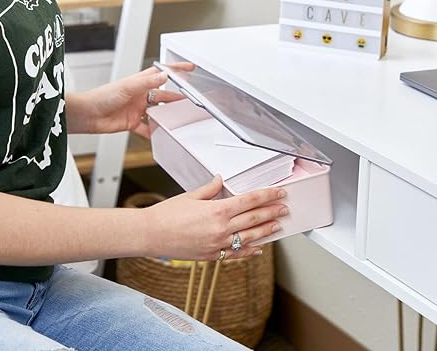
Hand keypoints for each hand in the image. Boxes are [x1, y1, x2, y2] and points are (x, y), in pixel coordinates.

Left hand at [69, 62, 193, 137]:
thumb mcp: (127, 87)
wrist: (87, 115)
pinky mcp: (132, 122)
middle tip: (189, 101)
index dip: (175, 70)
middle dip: (176, 97)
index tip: (188, 68)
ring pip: (157, 112)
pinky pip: (147, 128)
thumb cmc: (101, 97)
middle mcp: (139, 95)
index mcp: (139, 82)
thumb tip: (164, 76)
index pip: (161, 73)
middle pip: (163, 95)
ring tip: (179, 119)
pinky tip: (161, 136)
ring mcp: (136, 109)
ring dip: (167, 116)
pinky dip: (154, 132)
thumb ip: (147, 82)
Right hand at [144, 175, 287, 260]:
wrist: (151, 235)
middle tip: (284, 207)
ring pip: (250, 238)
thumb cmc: (167, 214)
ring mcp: (218, 244)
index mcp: (217, 210)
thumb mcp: (190, 195)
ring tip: (278, 225)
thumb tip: (220, 180)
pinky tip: (259, 248)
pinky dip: (250, 251)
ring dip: (266, 230)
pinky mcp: (213, 256)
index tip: (278, 193)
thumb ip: (210, 188)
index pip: (249, 201)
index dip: (267, 196)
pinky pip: (237, 254)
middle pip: (254, 219)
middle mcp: (221, 229)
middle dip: (272, 212)